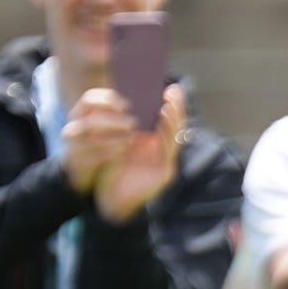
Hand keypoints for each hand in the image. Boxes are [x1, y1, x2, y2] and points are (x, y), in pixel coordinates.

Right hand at [61, 87, 135, 193]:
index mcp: (80, 113)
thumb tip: (138, 104)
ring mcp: (73, 143)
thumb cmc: (101, 143)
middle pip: (91, 118)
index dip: (106, 99)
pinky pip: (92, 155)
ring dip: (113, 136)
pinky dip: (109, 152)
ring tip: (130, 138)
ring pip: (90, 138)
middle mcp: (74, 125)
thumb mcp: (104, 127)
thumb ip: (115, 115)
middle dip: (113, 120)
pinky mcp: (77, 160)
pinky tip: (123, 151)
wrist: (84, 171)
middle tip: (132, 123)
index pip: (89, 99)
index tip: (126, 106)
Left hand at [93, 83, 186, 222]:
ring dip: (175, 117)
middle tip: (174, 90)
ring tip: (170, 101)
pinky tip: (164, 117)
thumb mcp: (118, 143)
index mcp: (152, 145)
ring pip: (175, 136)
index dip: (170, 105)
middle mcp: (161, 152)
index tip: (168, 87)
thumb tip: (128, 101)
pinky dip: (168, 131)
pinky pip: (169, 149)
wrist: (110, 200)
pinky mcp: (165, 172)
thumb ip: (127, 127)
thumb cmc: (112, 171)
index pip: (165, 121)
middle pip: (175, 126)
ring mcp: (165, 162)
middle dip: (177, 107)